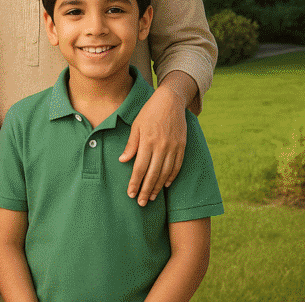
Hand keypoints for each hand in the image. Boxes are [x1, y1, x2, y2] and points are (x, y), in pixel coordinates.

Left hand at [119, 83, 186, 205]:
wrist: (170, 100)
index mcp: (147, 141)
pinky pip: (177, 166)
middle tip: (141, 203)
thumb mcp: (136, 125)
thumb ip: (131, 144)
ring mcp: (173, 147)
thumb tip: (122, 160)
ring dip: (158, 187)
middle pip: (152, 174)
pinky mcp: (182, 146)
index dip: (135, 182)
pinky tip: (165, 185)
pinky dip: (171, 177)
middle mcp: (161, 146)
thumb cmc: (149, 111)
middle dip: (146, 190)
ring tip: (152, 197)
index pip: (139, 167)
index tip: (131, 194)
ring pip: (165, 173)